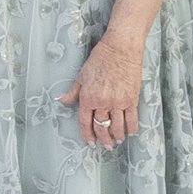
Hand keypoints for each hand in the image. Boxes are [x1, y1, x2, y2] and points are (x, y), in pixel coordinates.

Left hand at [63, 28, 144, 148]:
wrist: (121, 49)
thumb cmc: (100, 58)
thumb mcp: (82, 75)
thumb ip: (72, 92)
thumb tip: (60, 100)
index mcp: (88, 97)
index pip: (85, 122)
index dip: (87, 135)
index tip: (90, 143)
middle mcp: (103, 102)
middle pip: (101, 127)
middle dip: (103, 139)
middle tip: (106, 145)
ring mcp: (118, 102)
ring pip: (117, 127)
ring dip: (117, 136)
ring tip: (117, 140)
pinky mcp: (132, 99)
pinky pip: (132, 120)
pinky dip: (131, 129)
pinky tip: (130, 133)